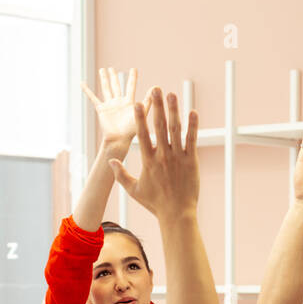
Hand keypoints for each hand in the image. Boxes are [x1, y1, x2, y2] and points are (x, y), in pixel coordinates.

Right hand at [83, 67, 153, 150]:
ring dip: (104, 79)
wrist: (119, 140)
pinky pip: (93, 98)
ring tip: (102, 70)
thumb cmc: (132, 130)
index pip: (130, 86)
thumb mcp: (142, 113)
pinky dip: (87, 91)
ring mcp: (109, 105)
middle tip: (111, 69)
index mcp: (129, 103)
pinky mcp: (101, 109)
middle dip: (114, 77)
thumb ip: (148, 100)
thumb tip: (156, 87)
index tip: (133, 69)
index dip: (132, 78)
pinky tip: (82, 84)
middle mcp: (119, 102)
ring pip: (106, 89)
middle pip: (116, 86)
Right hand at [109, 88, 197, 221]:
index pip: (142, 135)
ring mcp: (178, 157)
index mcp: (148, 161)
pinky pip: (192, 139)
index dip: (140, 118)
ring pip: (175, 129)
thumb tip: (110, 161)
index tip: (137, 103)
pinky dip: (193, 126)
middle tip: (155, 90)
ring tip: (172, 94)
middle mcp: (163, 156)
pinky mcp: (191, 160)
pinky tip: (192, 112)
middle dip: (157, 106)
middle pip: (159, 126)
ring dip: (174, 110)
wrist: (176, 213)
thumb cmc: (155, 203)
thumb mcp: (134, 190)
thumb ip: (120, 174)